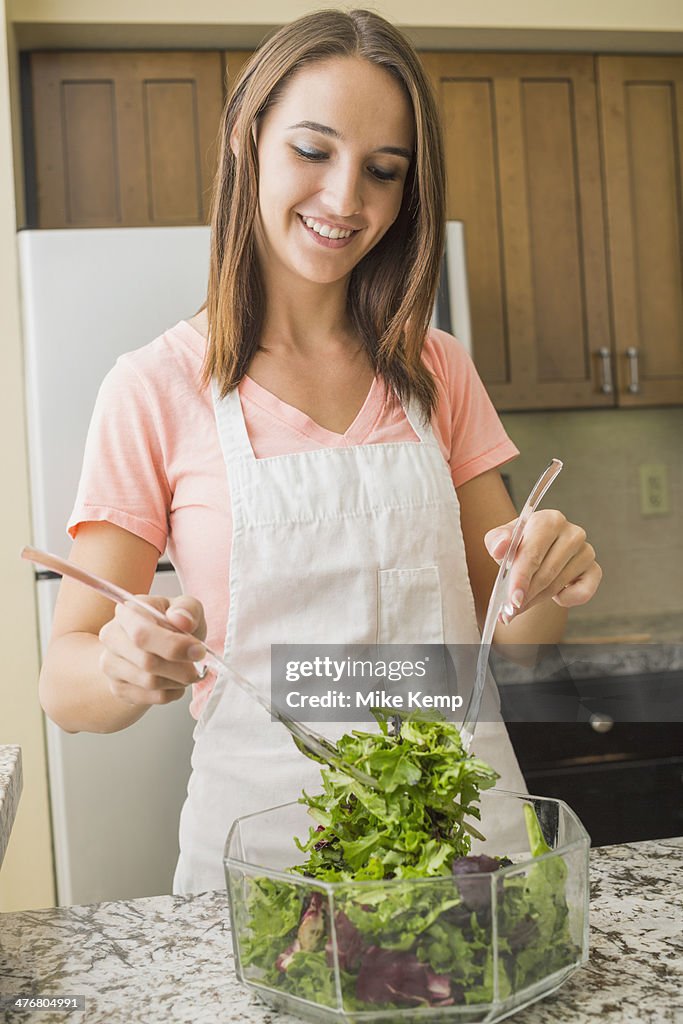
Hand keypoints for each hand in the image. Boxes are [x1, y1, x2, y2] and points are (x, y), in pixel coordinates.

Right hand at [98, 595, 207, 705]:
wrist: (159, 646)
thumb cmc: (173, 623)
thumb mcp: (187, 607)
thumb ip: (188, 609)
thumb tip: (182, 620)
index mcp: (127, 611)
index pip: (142, 635)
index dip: (173, 646)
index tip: (198, 651)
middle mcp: (112, 637)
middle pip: (146, 662)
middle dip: (180, 668)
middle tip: (197, 665)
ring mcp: (111, 664)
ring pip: (150, 682)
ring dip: (178, 680)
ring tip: (187, 671)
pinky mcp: (118, 688)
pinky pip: (151, 697)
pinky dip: (172, 692)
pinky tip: (176, 681)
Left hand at [484, 510, 601, 622]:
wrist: (536, 558)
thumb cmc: (518, 547)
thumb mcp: (500, 542)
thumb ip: (496, 541)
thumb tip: (500, 548)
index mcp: (548, 520)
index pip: (533, 553)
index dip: (521, 577)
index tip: (513, 599)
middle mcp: (572, 533)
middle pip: (546, 572)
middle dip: (527, 594)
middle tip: (511, 610)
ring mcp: (586, 551)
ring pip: (559, 584)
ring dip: (538, 598)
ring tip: (523, 601)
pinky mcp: (594, 569)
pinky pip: (582, 593)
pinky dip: (566, 599)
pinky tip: (555, 595)